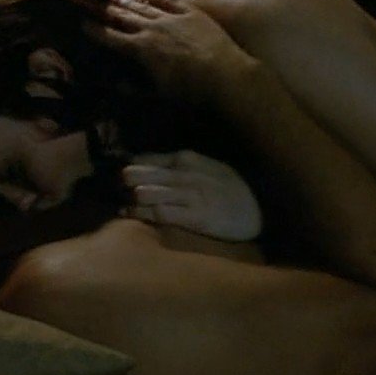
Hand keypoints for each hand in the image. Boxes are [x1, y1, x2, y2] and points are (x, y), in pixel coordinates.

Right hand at [88, 0, 258, 103]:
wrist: (225, 74)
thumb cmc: (190, 92)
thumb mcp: (158, 94)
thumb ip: (134, 88)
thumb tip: (114, 84)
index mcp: (141, 49)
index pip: (112, 38)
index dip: (95, 31)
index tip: (82, 25)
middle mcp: (153, 28)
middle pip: (126, 17)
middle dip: (109, 12)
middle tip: (96, 6)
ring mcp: (173, 18)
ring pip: (145, 6)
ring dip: (129, 2)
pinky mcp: (192, 14)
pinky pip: (170, 1)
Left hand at [120, 150, 261, 241]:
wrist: (263, 208)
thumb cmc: (235, 189)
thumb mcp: (210, 167)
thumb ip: (184, 166)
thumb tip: (154, 167)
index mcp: (189, 159)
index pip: (150, 158)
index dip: (132, 165)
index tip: (118, 170)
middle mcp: (185, 174)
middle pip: (144, 174)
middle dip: (126, 180)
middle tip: (113, 186)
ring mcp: (189, 196)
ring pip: (148, 193)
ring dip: (130, 197)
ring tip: (120, 201)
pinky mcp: (194, 217)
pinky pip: (160, 213)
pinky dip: (141, 213)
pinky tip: (128, 214)